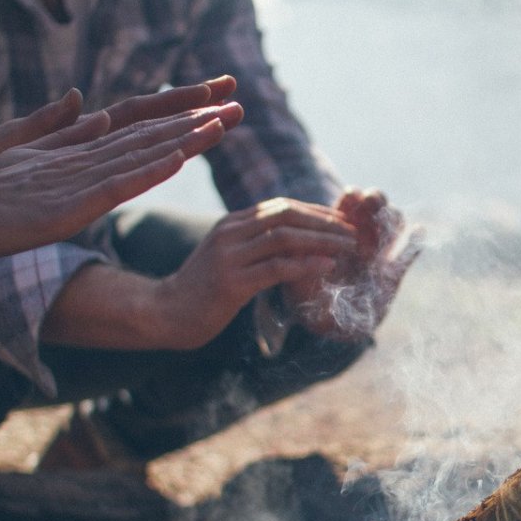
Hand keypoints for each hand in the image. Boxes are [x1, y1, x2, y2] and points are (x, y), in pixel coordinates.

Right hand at [0, 80, 243, 258]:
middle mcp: (87, 154)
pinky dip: (149, 170)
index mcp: (82, 147)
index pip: (141, 126)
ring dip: (184, 140)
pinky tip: (178, 159)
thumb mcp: (28, 156)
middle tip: (239, 106)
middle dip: (197, 120)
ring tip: (222, 125)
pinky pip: (118, 183)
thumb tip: (86, 103)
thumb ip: (59, 129)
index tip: (215, 106)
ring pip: (142, 153)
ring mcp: (81, 175)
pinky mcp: (73, 201)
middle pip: (152, 133)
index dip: (179, 115)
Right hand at [143, 198, 359, 349]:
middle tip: (355, 233)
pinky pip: (276, 268)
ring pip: (285, 237)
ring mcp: (229, 256)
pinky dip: (306, 265)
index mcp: (232, 223)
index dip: (317, 212)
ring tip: (349, 248)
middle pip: (286, 215)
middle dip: (325, 222)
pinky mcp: (231, 282)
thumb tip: (291, 242)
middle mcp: (230, 232)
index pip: (281, 207)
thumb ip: (253, 246)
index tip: (345, 222)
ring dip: (322, 240)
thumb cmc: (203, 291)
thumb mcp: (228, 258)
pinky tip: (328, 267)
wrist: (166, 313)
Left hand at [282, 188, 419, 340]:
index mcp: (339, 235)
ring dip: (393, 218)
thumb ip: (301, 269)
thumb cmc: (309, 303)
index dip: (353, 198)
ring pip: (394, 225)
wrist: (331, 327)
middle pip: (376, 208)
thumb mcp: (300, 284)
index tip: (352, 195)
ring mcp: (380, 255)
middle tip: (371, 200)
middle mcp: (361, 239)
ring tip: (386, 221)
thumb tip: (295, 250)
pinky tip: (419, 232)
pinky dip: (416, 242)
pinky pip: (409, 253)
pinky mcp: (394, 275)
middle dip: (376, 200)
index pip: (350, 207)